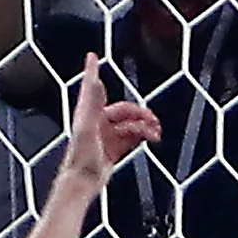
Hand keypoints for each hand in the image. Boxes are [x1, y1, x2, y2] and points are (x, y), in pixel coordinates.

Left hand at [57, 53, 161, 195]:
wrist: (83, 181)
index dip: (92, 71)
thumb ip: (92, 104)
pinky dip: (143, 136)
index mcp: (89, 113)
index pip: (93, 86)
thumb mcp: (87, 127)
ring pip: (131, 124)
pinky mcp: (115, 148)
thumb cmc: (81, 156)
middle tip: (153, 119)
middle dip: (140, 113)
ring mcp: (107, 135)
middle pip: (124, 110)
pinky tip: (151, 139)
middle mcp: (98, 122)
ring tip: (156, 134)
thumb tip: (95, 81)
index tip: (92, 56)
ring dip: (145, 126)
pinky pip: (132, 137)